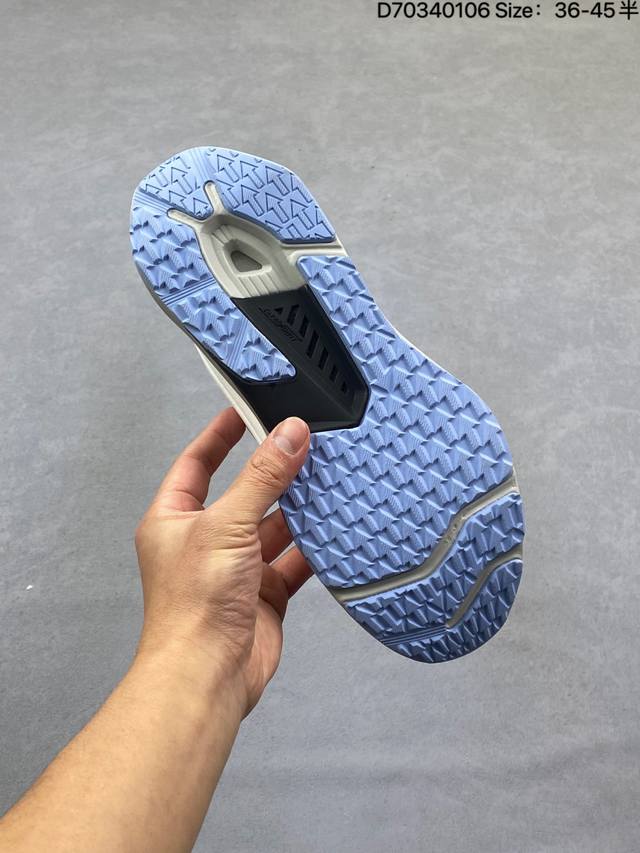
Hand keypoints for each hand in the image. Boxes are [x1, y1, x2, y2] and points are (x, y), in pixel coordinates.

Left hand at [134, 408, 311, 715]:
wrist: (208, 676)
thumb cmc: (193, 607)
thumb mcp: (226, 525)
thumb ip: (262, 479)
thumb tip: (288, 435)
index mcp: (175, 520)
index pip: (197, 464)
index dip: (219, 435)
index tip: (244, 410)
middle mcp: (205, 541)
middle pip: (243, 494)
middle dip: (272, 473)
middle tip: (303, 444)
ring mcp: (236, 568)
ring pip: (273, 527)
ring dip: (297, 509)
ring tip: (326, 479)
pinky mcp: (265, 593)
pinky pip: (294, 560)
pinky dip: (313, 546)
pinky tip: (333, 528)